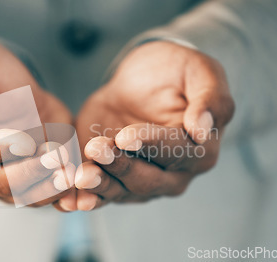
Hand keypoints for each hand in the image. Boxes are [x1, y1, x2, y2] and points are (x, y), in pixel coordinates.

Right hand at [0, 40, 73, 205]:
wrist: (1, 76)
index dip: (1, 149)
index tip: (25, 140)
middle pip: (2, 184)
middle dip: (30, 172)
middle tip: (54, 157)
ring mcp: (6, 177)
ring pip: (27, 196)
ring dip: (50, 187)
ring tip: (70, 172)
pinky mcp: (33, 176)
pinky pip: (49, 191)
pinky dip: (65, 190)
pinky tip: (79, 176)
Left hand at [70, 41, 234, 209]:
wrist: (142, 81)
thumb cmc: (177, 73)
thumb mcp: (201, 72)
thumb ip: (210, 98)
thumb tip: (204, 128)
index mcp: (200, 151)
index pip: (176, 152)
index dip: (150, 144)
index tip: (125, 136)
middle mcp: (173, 175)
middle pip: (146, 179)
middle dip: (119, 166)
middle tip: (96, 149)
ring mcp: (141, 181)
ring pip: (120, 191)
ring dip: (99, 186)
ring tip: (78, 176)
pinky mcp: (112, 177)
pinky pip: (97, 193)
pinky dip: (81, 198)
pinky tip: (65, 200)